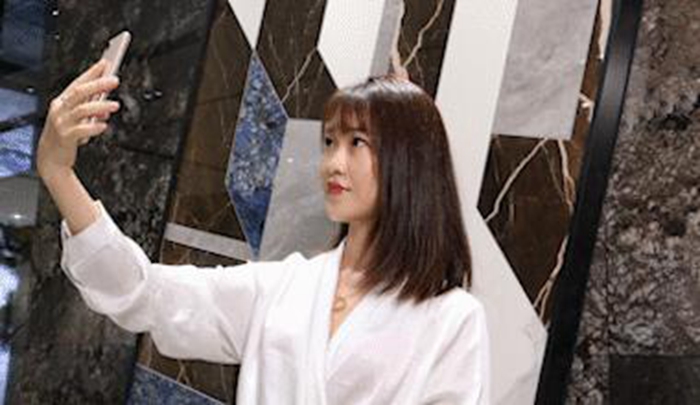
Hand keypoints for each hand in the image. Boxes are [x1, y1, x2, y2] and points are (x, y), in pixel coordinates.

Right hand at [37, 59, 120, 180]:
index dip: (91, 72)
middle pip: (79, 92)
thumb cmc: (64, 136)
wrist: (51, 158)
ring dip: (101, 106)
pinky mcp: (65, 137)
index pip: (77, 83)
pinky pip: (81, 130)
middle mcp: (59, 110)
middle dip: (98, 84)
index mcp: (61, 102)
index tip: (105, 63)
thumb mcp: (76, 120)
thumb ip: (91, 110)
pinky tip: (103, 126)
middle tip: (114, 80)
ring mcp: (61, 123)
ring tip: (115, 105)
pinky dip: (94, 127)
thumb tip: (108, 105)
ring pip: (82, 109)